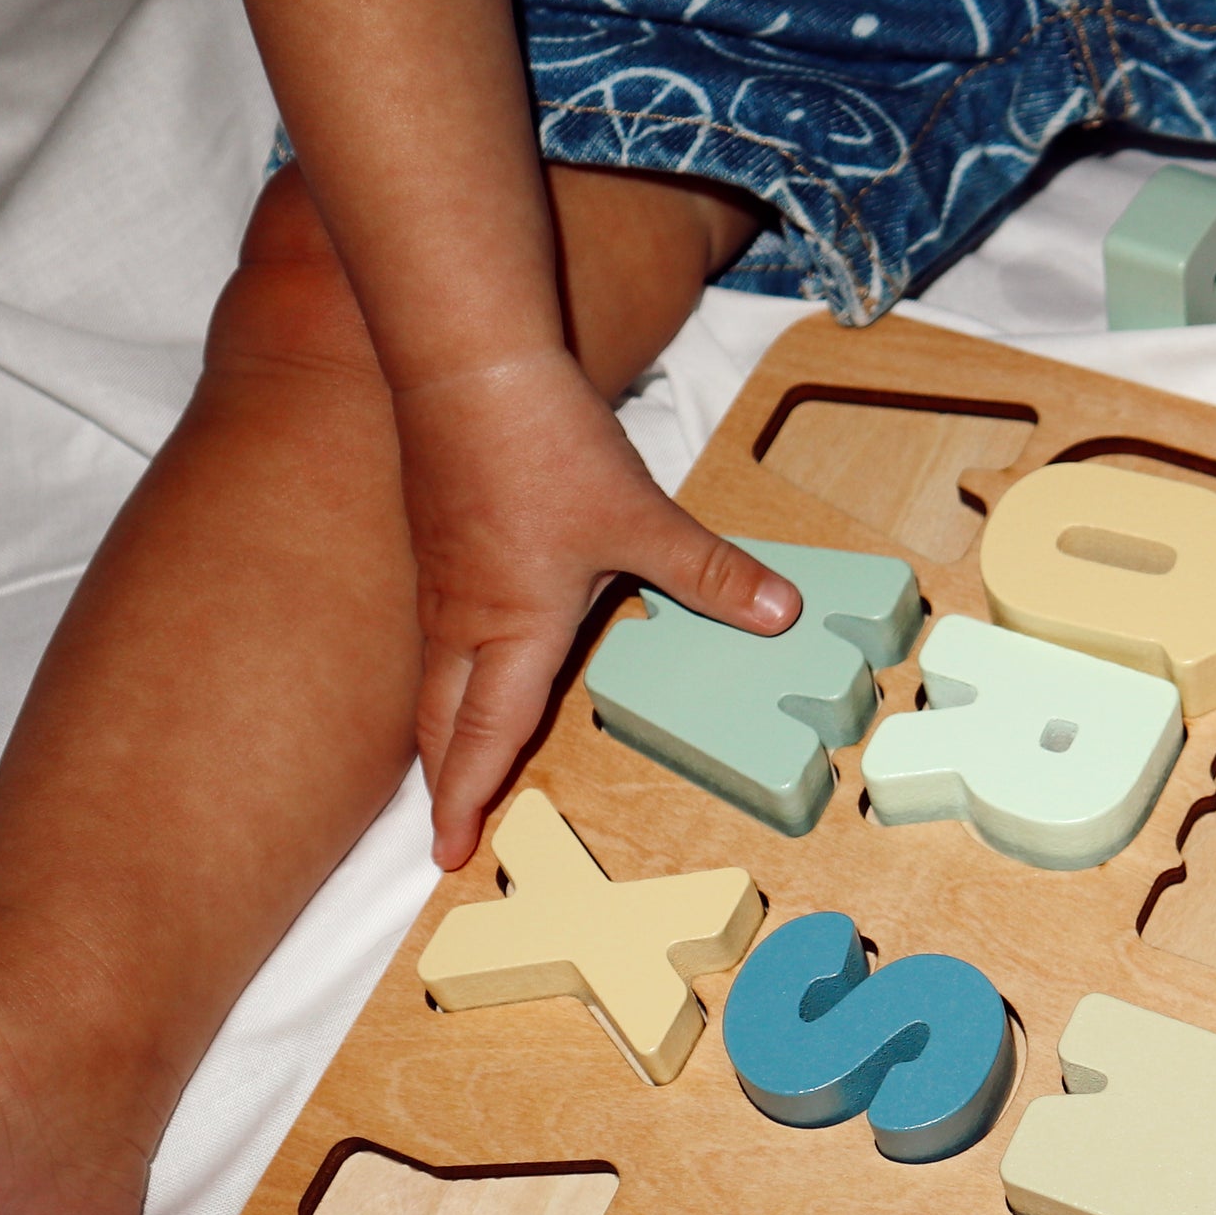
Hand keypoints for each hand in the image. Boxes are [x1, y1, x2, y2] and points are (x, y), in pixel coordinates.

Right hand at [390, 350, 797, 869]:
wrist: (467, 363)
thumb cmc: (544, 446)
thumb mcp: (641, 516)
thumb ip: (712, 574)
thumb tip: (783, 613)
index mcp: (512, 628)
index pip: (483, 735)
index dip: (467, 798)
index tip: (449, 852)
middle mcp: (464, 617)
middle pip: (441, 722)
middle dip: (444, 783)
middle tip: (441, 832)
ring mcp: (442, 581)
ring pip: (432, 679)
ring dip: (439, 731)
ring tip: (449, 768)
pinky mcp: (436, 544)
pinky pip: (433, 633)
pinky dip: (442, 674)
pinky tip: (463, 668)